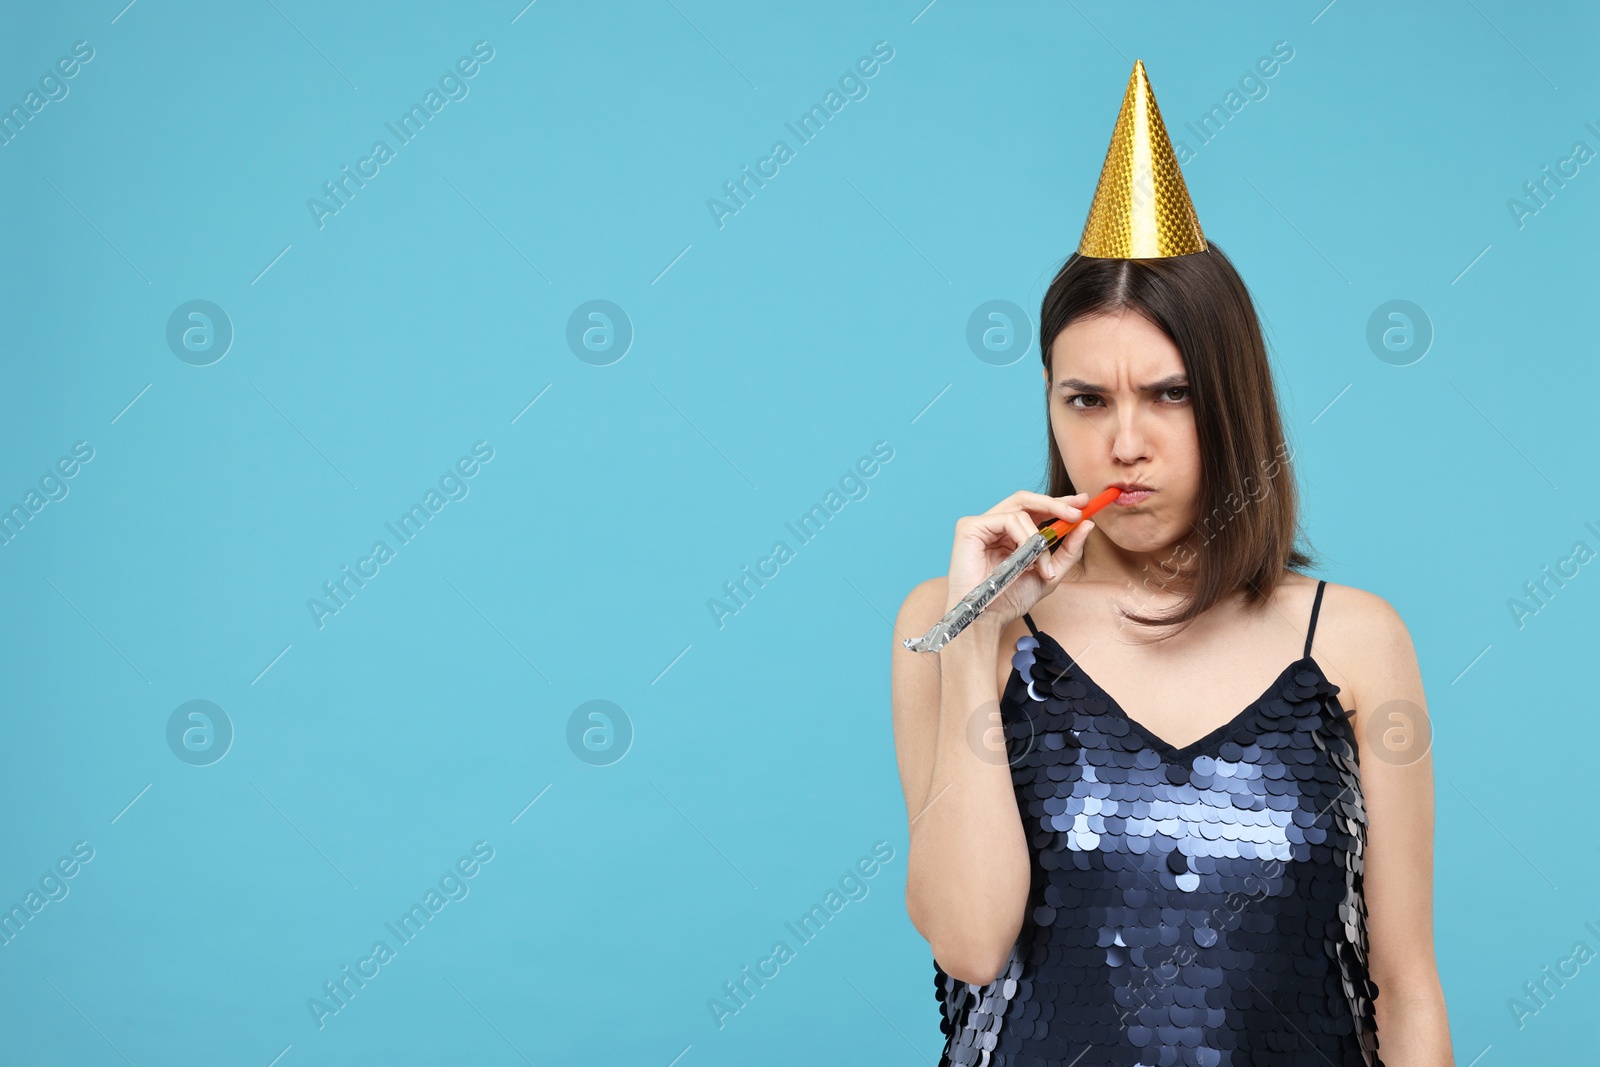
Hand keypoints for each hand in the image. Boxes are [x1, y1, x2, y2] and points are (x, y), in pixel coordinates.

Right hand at [944, 491, 1095, 635]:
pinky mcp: (970, 527)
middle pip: (1026, 499)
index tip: (1084, 504)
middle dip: (1055, 503)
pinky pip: (1008, 520)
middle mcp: (994, 526)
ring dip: (1040, 538)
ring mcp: (981, 525)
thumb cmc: (1010, 600)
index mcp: (1009, 534)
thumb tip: (1088, 524)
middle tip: (1076, 513)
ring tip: (1044, 566)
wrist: (987, 618)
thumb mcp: (1050, 575)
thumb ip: (1068, 551)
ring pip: (1021, 510)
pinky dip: (1024, 538)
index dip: (1059, 504)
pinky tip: (1026, 559)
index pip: (1035, 509)